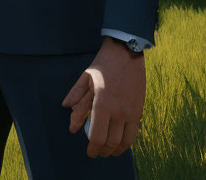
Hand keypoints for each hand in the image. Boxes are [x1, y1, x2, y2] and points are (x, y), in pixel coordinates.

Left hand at [61, 36, 145, 157]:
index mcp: (101, 103)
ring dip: (114, 150)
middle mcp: (118, 111)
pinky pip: (134, 134)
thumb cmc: (103, 64)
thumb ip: (76, 95)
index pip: (96, 136)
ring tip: (107, 151)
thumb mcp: (86, 77)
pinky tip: (120, 144)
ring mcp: (130, 112)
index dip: (92, 148)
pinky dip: (127, 143)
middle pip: (110, 142)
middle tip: (96, 152)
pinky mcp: (139, 110)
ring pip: (123, 142)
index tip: (89, 152)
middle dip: (102, 151)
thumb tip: (66, 109)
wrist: (126, 53)